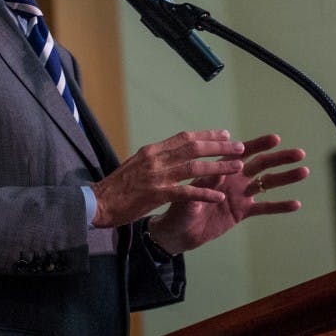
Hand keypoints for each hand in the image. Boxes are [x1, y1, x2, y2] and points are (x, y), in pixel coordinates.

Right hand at [91, 130, 245, 227]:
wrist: (97, 202)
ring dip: (219, 166)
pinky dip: (205, 193)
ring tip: (237, 167)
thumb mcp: (137, 165)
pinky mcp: (156, 194)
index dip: (207, 135)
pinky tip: (219, 196)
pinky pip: (186, 192)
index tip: (224, 134)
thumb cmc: (117, 187)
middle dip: (219, 146)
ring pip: (195, 167)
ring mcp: (157, 176)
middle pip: (194, 147)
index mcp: (152, 150)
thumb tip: (174, 155)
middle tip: (238, 146)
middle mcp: (156, 159)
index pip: (184, 137)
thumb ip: (156, 159)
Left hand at [147, 133, 308, 254]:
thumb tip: (219, 169)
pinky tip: (296, 203)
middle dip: (280, 158)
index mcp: (220, 168)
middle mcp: (233, 178)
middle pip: (261, 164)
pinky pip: (264, 208)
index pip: (241, 152)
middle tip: (299, 153)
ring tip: (304, 171)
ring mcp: (240, 194)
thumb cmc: (178, 207)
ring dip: (285, 177)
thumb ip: (204, 184)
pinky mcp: (242, 212)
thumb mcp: (188, 195)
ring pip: (267, 183)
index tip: (275, 139)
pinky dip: (279, 206)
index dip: (258, 145)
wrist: (176, 231)